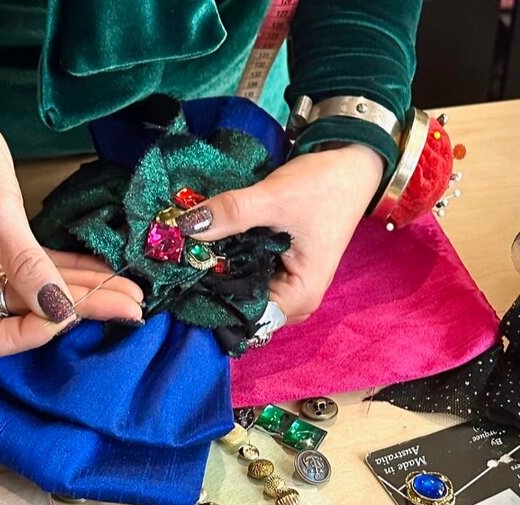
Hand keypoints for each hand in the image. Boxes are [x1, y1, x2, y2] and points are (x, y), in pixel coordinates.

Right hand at [0, 73, 142, 358]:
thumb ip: (26, 265)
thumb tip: (58, 311)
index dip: (30, 333)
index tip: (69, 312)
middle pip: (23, 314)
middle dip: (77, 309)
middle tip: (130, 307)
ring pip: (37, 291)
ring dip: (83, 290)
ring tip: (131, 293)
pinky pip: (38, 267)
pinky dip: (69, 269)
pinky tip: (105, 270)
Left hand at [176, 144, 383, 323]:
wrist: (350, 164)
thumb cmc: (324, 186)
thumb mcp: (275, 198)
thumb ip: (232, 213)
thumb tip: (186, 226)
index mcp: (300, 296)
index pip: (246, 317)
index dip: (212, 299)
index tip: (182, 276)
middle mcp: (294, 300)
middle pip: (240, 306)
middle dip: (209, 284)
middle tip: (178, 259)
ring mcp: (286, 285)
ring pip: (239, 289)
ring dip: (216, 271)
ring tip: (188, 250)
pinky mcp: (278, 268)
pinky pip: (245, 274)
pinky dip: (226, 261)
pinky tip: (206, 245)